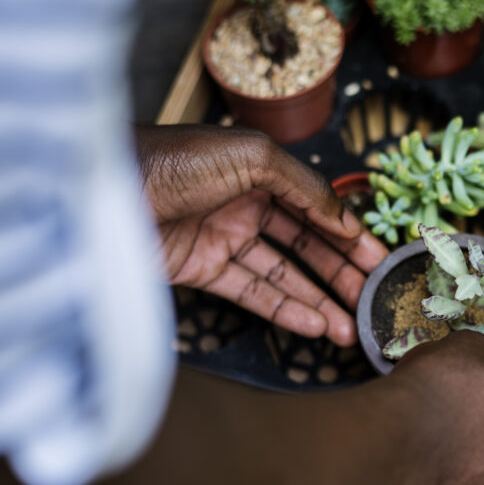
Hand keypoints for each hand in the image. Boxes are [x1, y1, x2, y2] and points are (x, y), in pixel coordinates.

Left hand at [137, 125, 387, 345]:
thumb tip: (346, 220)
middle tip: (374, 300)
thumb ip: (305, 187)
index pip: (317, 208)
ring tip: (350, 328)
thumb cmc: (174, 160)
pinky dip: (285, 310)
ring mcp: (222, 238)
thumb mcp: (252, 156)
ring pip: (283, 275)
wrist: (101, 192)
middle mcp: (244, 203)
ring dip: (319, 301)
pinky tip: (315, 325)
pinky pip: (252, 293)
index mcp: (260, 170)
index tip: (381, 262)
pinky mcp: (200, 270)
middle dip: (342, 273)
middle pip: (306, 245)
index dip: (351, 235)